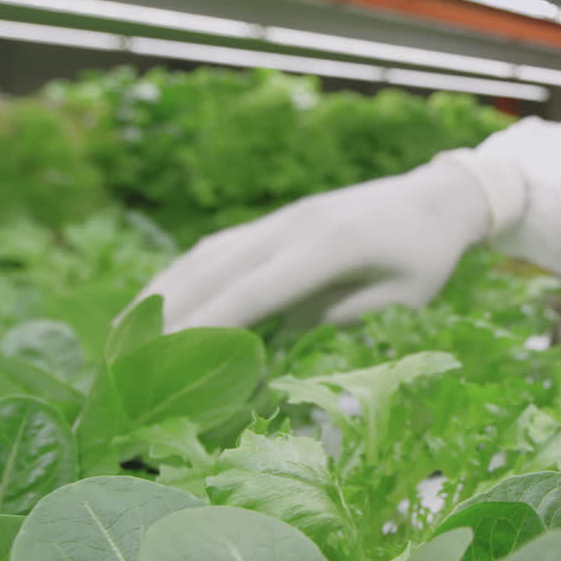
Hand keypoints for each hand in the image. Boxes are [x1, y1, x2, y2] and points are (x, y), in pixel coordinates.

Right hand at [135, 159, 490, 331]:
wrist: (437, 196)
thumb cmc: (428, 255)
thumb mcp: (407, 297)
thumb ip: (350, 314)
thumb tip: (291, 328)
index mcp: (333, 244)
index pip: (260, 289)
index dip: (212, 324)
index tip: (171, 359)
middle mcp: (296, 225)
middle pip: (219, 269)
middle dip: (169, 315)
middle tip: (127, 363)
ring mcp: (281, 219)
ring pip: (209, 254)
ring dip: (164, 292)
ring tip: (123, 338)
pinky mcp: (276, 221)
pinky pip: (219, 248)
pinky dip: (184, 275)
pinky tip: (157, 302)